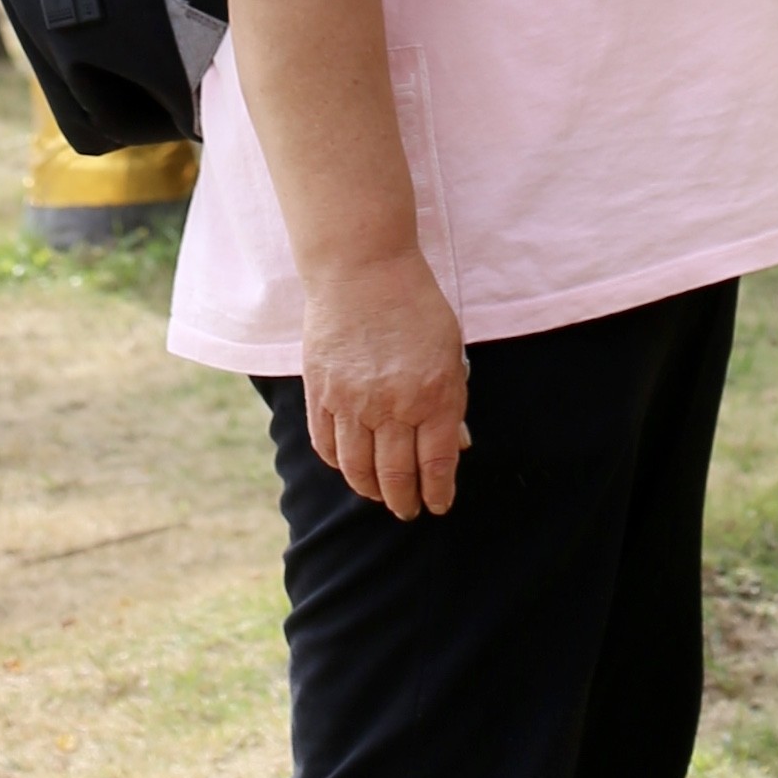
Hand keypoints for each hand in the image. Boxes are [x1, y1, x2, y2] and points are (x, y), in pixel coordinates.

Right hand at [301, 249, 469, 518]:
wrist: (362, 267)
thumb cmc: (415, 304)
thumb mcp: (450, 347)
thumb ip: (452, 399)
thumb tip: (456, 446)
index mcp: (434, 392)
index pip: (436, 465)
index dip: (438, 493)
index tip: (438, 504)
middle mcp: (393, 404)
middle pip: (396, 476)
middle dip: (405, 501)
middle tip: (408, 509)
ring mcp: (352, 401)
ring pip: (358, 471)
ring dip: (372, 490)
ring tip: (381, 494)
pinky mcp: (321, 393)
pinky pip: (328, 447)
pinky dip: (341, 465)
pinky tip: (352, 466)